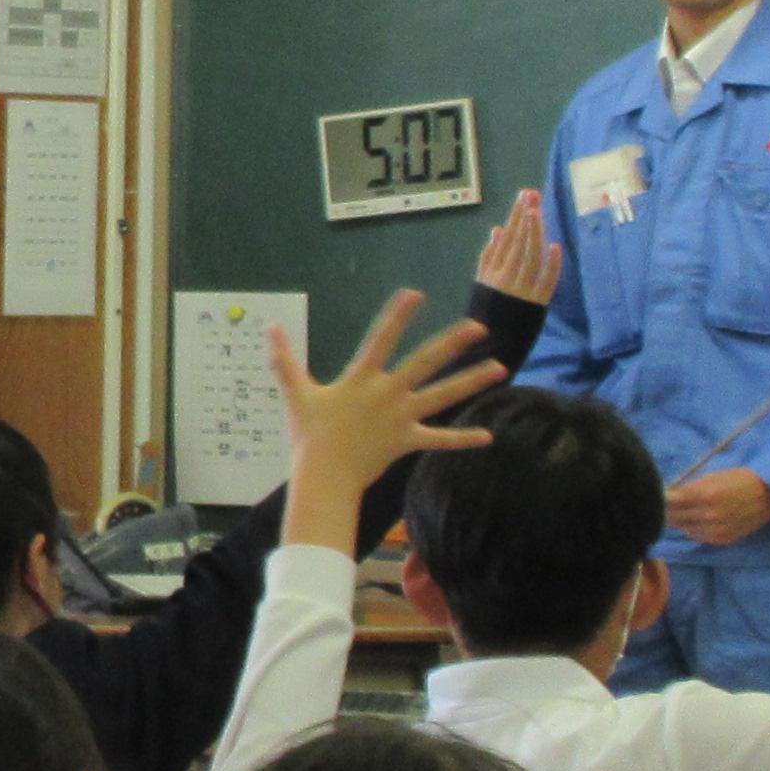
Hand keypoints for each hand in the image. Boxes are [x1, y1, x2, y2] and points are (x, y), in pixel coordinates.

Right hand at [271, 289, 500, 553]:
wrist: (324, 477)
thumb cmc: (308, 435)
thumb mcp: (296, 394)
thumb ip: (285, 361)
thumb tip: (269, 328)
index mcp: (361, 378)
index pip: (382, 338)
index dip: (398, 315)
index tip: (416, 294)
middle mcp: (387, 392)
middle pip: (426, 362)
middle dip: (454, 343)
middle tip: (480, 327)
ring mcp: (401, 417)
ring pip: (443, 395)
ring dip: (472, 381)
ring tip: (500, 368)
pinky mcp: (408, 441)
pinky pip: (439, 440)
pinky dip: (462, 439)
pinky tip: (487, 436)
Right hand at [472, 188, 559, 307]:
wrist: (491, 346)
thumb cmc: (488, 312)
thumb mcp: (482, 283)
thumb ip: (489, 256)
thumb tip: (498, 229)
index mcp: (492, 272)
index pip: (506, 238)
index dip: (515, 216)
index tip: (524, 196)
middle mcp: (505, 278)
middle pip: (517, 243)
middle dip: (525, 217)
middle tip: (532, 195)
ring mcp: (522, 290)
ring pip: (530, 257)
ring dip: (534, 234)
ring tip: (537, 212)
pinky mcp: (537, 304)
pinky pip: (546, 281)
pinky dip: (551, 265)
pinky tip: (555, 247)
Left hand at [664, 467, 769, 547]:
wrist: (769, 493)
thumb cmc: (738, 479)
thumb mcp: (710, 477)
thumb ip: (687, 489)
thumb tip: (666, 496)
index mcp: (702, 495)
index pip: (668, 502)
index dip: (657, 500)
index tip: (650, 496)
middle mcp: (707, 515)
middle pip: (672, 518)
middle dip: (664, 511)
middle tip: (656, 506)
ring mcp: (715, 530)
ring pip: (683, 529)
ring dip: (677, 521)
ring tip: (675, 512)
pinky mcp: (722, 540)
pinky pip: (697, 536)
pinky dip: (692, 528)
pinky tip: (693, 520)